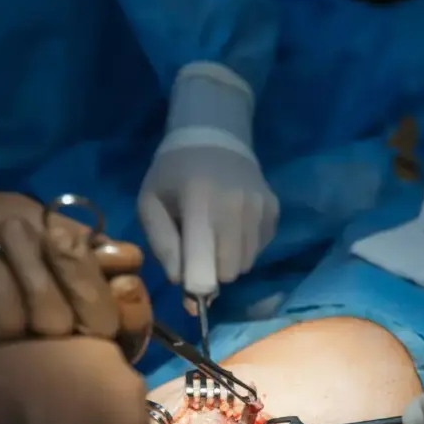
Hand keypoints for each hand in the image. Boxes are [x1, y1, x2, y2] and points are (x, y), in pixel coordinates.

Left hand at [0, 189, 152, 361]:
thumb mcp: (23, 215)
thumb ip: (76, 237)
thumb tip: (129, 258)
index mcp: (74, 290)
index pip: (126, 309)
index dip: (131, 295)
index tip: (120, 268)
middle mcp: (59, 324)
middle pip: (106, 324)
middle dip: (85, 278)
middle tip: (53, 243)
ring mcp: (25, 346)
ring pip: (63, 325)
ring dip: (36, 273)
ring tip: (2, 242)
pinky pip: (16, 329)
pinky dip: (3, 289)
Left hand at [138, 62, 278, 296]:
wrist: (213, 137)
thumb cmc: (173, 174)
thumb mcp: (150, 204)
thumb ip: (162, 246)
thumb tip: (182, 284)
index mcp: (200, 204)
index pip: (204, 268)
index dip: (194, 287)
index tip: (187, 284)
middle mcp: (237, 207)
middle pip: (227, 273)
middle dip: (210, 273)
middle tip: (197, 252)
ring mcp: (260, 208)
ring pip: (246, 265)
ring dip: (227, 262)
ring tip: (213, 235)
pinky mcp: (274, 210)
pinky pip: (259, 251)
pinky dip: (243, 248)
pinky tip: (230, 226)